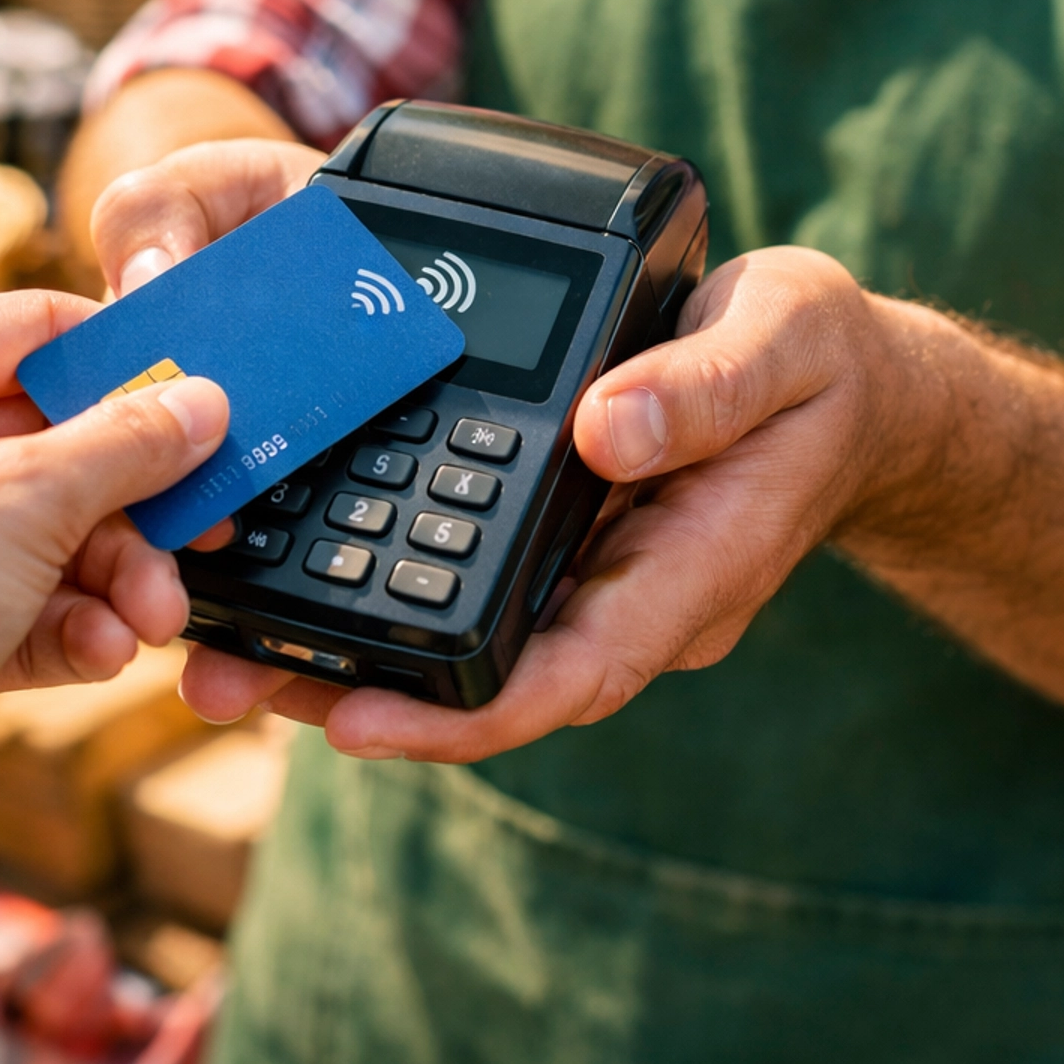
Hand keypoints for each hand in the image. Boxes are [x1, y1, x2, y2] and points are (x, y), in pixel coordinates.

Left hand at [0, 290, 229, 704]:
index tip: (200, 397)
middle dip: (136, 509)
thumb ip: (131, 444)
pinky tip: (104, 651)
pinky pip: (22, 604)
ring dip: (118, 581)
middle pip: (60, 447)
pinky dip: (72, 628)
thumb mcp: (29, 493)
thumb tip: (204, 404)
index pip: (39, 332)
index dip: (126, 364)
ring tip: (155, 620)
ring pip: (51, 535)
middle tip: (201, 533)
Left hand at [89, 136, 930, 759]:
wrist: (848, 380)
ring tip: (214, 645)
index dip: (461, 713)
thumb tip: (603, 431)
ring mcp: (588, 576)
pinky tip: (286, 564)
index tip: (354, 722)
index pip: (570, 673)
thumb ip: (704, 387)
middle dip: (356, 693)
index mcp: (687, 572)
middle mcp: (625, 595)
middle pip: (484, 677)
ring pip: (458, 641)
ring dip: (342, 652)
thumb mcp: (785, 341)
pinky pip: (461, 581)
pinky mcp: (559, 539)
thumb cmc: (821, 363)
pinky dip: (376, 581)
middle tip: (222, 682)